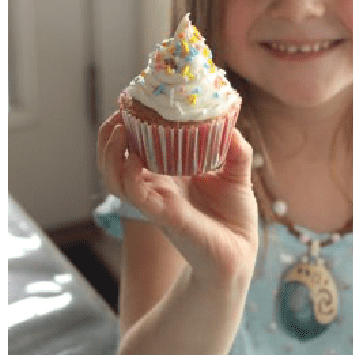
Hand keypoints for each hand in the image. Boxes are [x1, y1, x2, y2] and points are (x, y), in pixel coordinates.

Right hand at [96, 111, 257, 282]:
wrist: (240, 253)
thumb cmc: (234, 217)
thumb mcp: (237, 174)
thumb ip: (235, 148)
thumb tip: (229, 121)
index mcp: (170, 174)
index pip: (136, 147)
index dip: (129, 125)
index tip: (133, 101)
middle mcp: (156, 186)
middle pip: (115, 159)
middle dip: (109, 134)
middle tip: (120, 111)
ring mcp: (156, 201)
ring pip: (115, 176)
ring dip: (110, 152)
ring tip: (118, 129)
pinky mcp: (163, 215)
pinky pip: (134, 194)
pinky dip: (128, 174)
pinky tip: (134, 156)